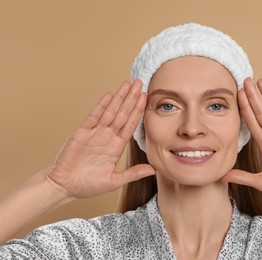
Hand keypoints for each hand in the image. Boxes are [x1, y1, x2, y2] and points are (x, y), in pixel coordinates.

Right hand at [46, 80, 154, 198]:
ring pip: (110, 111)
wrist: (64, 186)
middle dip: (132, 98)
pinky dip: (101, 106)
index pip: (131, 124)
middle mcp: (107, 137)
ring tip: (127, 84)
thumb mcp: (114, 181)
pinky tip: (109, 95)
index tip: (146, 98)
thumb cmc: (88, 185)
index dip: (138, 110)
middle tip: (139, 82)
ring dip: (119, 97)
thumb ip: (133, 173)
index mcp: (116, 146)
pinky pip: (93, 116)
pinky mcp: (82, 133)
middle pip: (123, 113)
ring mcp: (95, 133)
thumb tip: (153, 169)